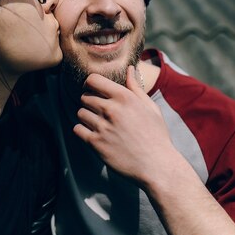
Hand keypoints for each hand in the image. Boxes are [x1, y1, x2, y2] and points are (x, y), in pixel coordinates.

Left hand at [73, 65, 175, 185]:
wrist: (156, 165)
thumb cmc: (156, 135)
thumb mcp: (150, 107)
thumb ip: (136, 87)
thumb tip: (130, 68)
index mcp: (124, 97)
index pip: (93, 80)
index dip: (91, 84)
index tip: (94, 90)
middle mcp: (111, 109)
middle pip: (85, 96)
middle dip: (90, 101)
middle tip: (100, 111)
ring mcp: (102, 126)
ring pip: (80, 113)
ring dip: (86, 116)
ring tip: (99, 124)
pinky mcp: (96, 143)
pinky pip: (77, 129)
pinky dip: (82, 130)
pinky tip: (94, 134)